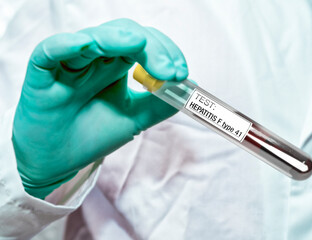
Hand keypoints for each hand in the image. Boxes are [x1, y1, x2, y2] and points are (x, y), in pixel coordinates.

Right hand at [12, 19, 187, 198]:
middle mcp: (96, 59)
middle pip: (124, 34)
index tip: (181, 74)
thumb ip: (159, 105)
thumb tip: (190, 89)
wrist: (58, 160)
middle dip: (151, 47)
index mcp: (117, 65)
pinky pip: (50, 52)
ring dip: (117, 38)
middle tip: (168, 71)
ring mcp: (69, 64)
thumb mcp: (133, 119)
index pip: (144, 44)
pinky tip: (85, 45)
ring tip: (139, 44)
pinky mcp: (42, 74)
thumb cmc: (92, 135)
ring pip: (92, 38)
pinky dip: (66, 45)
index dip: (165, 52)